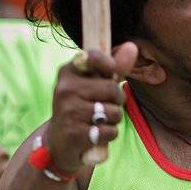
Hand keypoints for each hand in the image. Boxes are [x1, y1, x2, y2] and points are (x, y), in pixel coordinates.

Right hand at [46, 43, 137, 174]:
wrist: (58, 142)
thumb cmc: (81, 107)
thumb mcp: (95, 84)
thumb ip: (114, 67)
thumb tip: (132, 46)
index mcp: (69, 71)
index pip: (93, 56)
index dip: (110, 65)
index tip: (112, 73)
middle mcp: (65, 89)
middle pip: (112, 88)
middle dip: (117, 100)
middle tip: (105, 106)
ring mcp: (68, 111)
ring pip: (113, 112)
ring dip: (113, 120)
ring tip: (98, 121)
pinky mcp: (74, 133)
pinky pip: (109, 132)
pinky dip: (109, 135)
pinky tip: (95, 135)